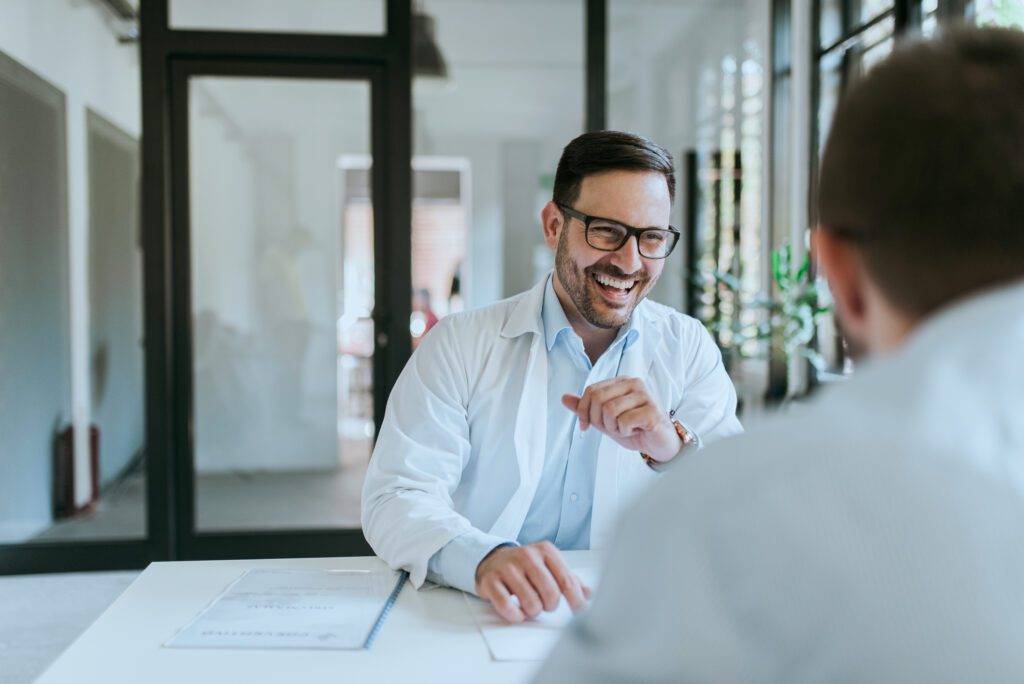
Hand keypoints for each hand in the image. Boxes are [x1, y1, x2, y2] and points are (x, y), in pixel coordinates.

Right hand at [475, 542, 591, 622]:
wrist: (493, 560)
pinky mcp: (491, 580)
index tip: (579, 612)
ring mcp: (507, 567)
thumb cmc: (526, 567)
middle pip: (550, 593)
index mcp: (546, 551)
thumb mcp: (550, 567)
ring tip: (531, 606)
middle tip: (546, 604)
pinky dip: (515, 615)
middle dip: (551, 606)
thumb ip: (570, 580)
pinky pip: (507, 606)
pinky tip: (517, 612)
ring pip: (530, 603)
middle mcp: (527, 555)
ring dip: (533, 611)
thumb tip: (588, 594)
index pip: (567, 580)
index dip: (575, 600)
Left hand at [561, 376, 680, 461]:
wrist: (659, 444)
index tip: (586, 425)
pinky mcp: (652, 411)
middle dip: (599, 420)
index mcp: (621, 381)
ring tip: (626, 429)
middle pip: (598, 399)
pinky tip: (636, 431)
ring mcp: (645, 395)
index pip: (591, 390)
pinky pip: (624, 421)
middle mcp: (634, 383)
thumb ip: (585, 408)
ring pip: (610, 410)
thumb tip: (564, 398)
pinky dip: (625, 432)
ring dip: (613, 428)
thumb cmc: (634, 428)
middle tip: (612, 428)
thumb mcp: (604, 419)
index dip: (583, 411)